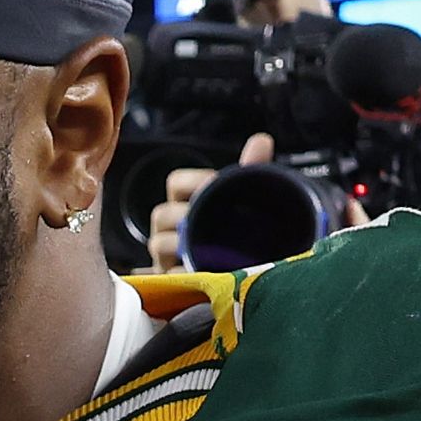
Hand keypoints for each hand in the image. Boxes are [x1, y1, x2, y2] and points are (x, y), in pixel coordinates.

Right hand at [152, 132, 271, 270]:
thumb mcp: (243, 199)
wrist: (243, 271)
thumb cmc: (237, 234)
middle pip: (162, 213)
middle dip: (185, 213)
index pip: (176, 182)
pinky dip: (183, 272)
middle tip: (210, 215)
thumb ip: (250, 169)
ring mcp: (167, 255)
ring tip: (207, 244)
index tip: (213, 183)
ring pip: (160, 243)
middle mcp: (171, 227)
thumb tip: (261, 142)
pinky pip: (169, 275)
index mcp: (185, 202)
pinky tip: (202, 270)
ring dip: (182, 243)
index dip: (191, 181)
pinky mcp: (172, 279)